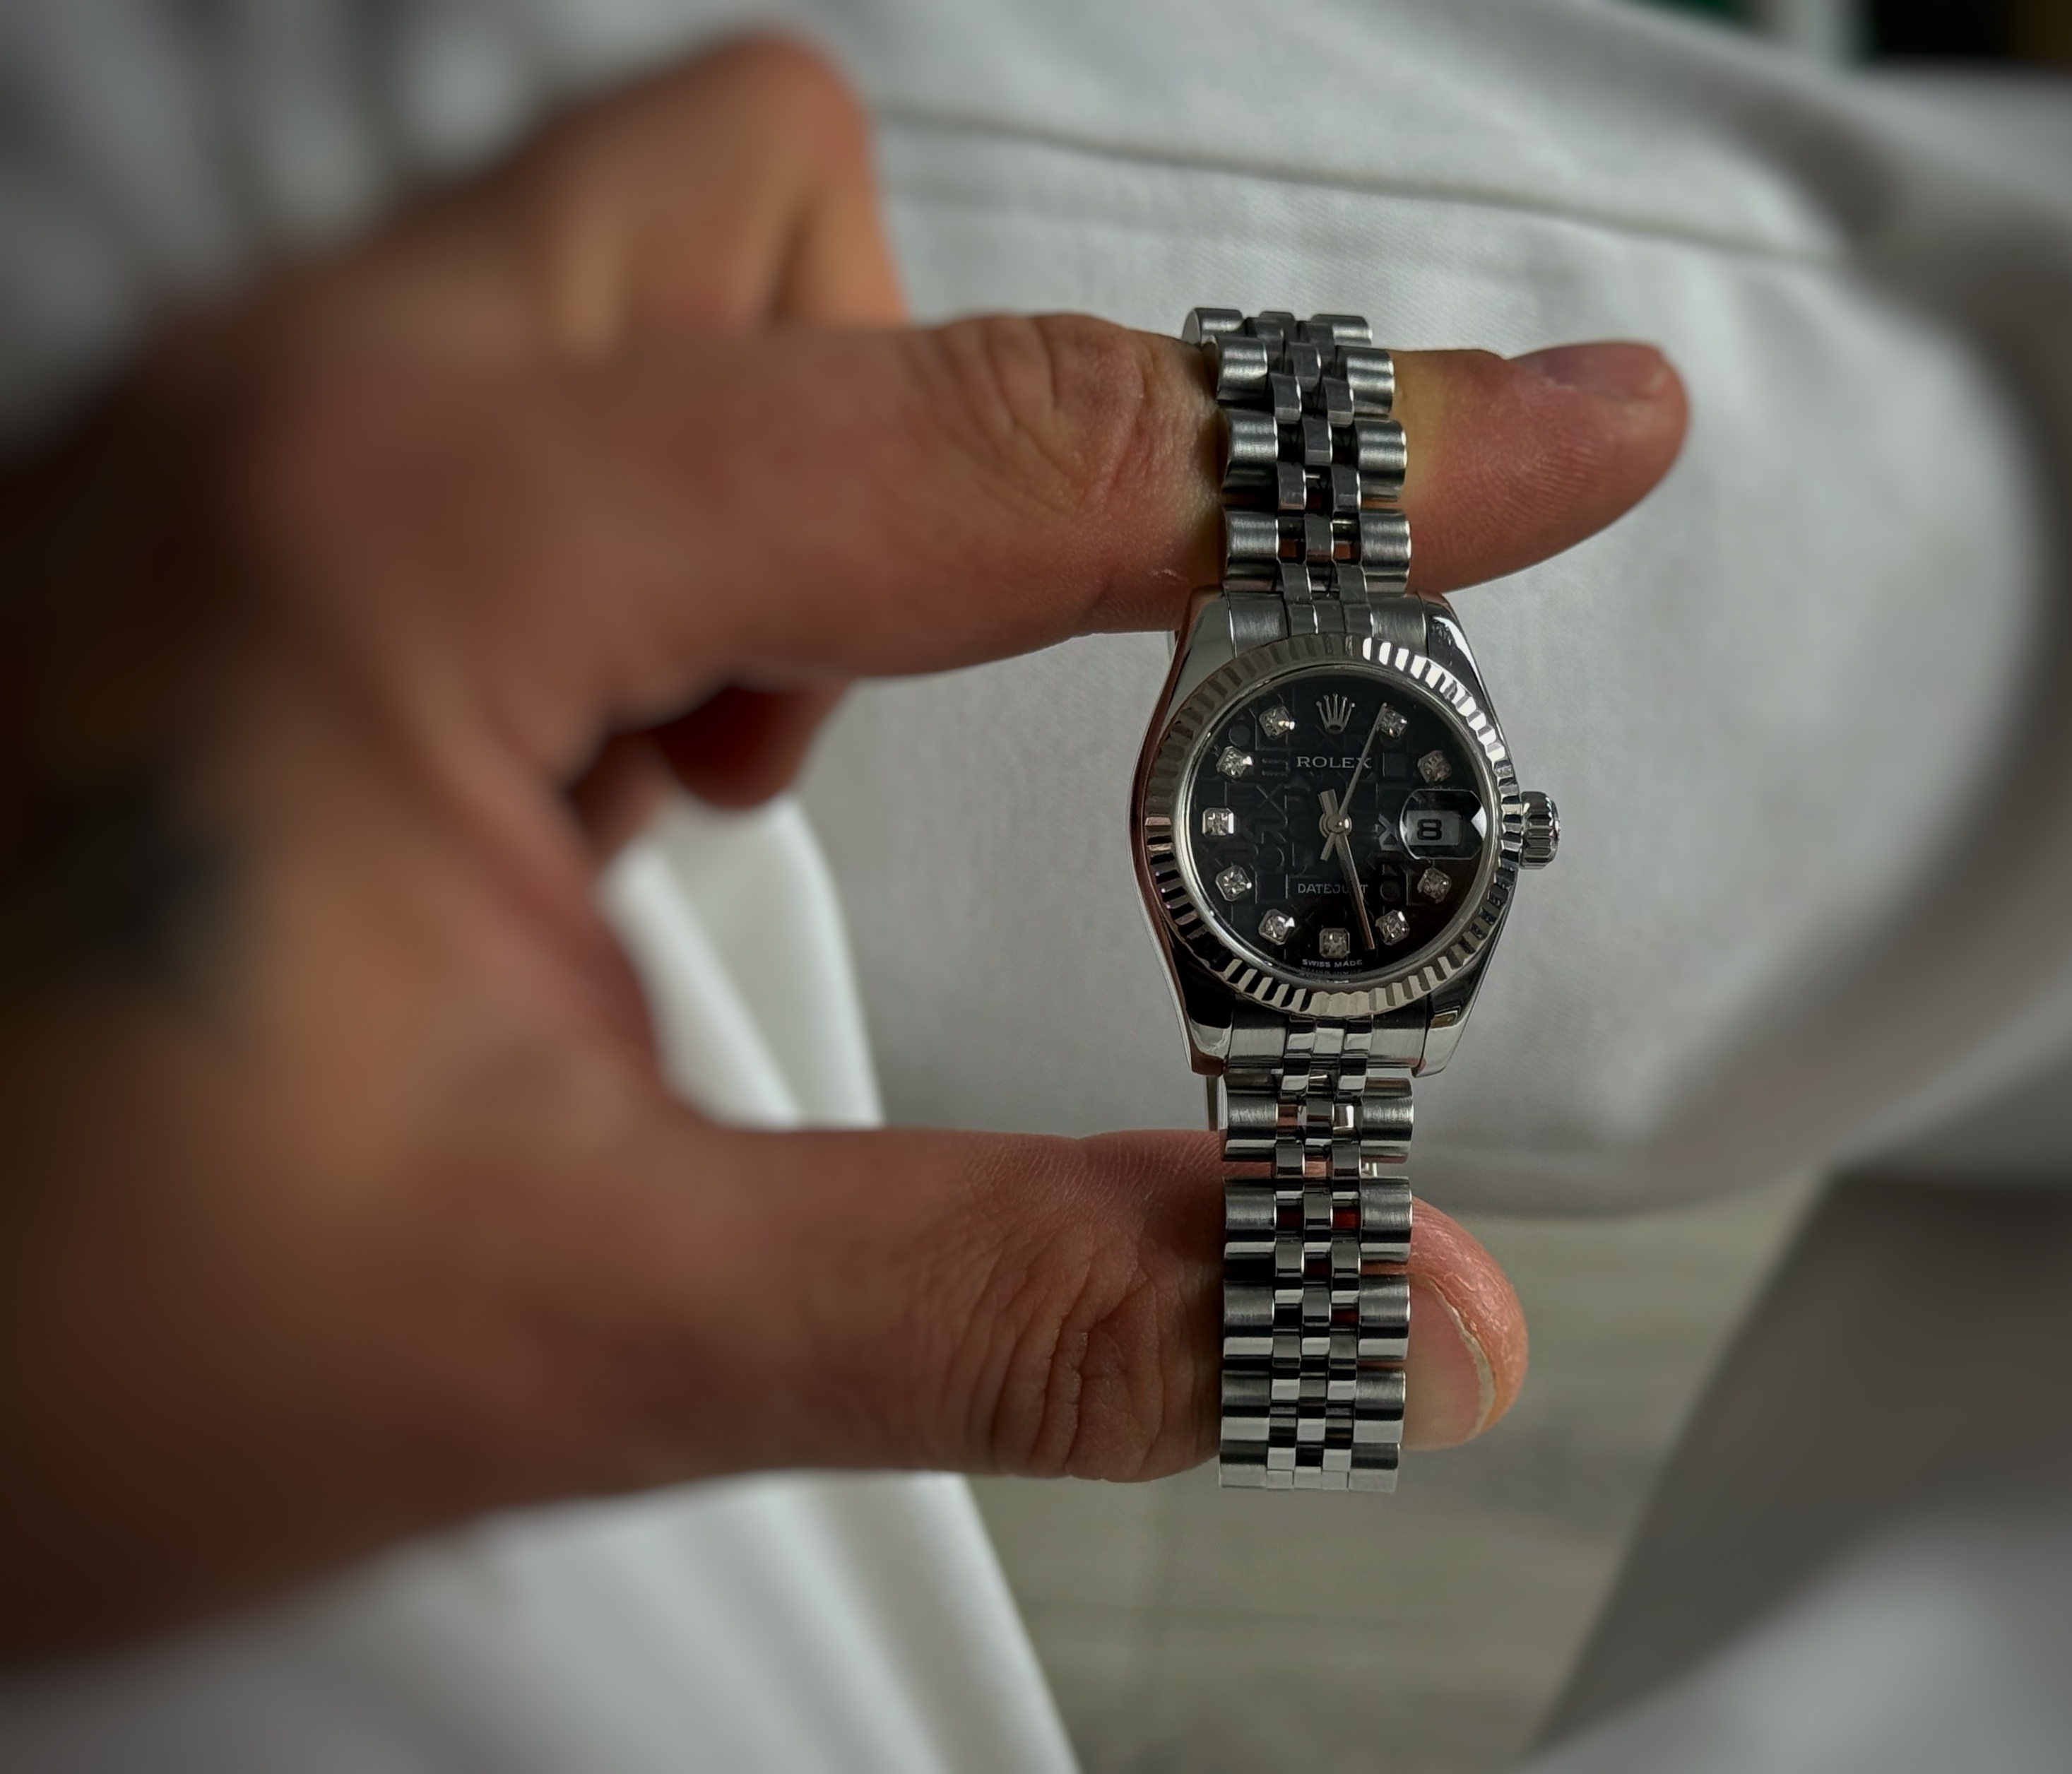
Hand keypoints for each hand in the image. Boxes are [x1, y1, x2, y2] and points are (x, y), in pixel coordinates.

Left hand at [0, 38, 1687, 1655]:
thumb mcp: (552, 1324)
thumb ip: (1010, 1295)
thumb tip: (1386, 1314)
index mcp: (404, 553)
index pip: (1012, 447)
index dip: (1348, 462)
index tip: (1580, 436)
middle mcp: (307, 421)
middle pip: (792, 206)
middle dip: (962, 428)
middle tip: (901, 726)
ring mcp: (241, 452)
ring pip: (663, 278)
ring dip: (804, 489)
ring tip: (702, 776)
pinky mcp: (220, 533)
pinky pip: (539, 392)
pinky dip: (667, 538)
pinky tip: (588, 778)